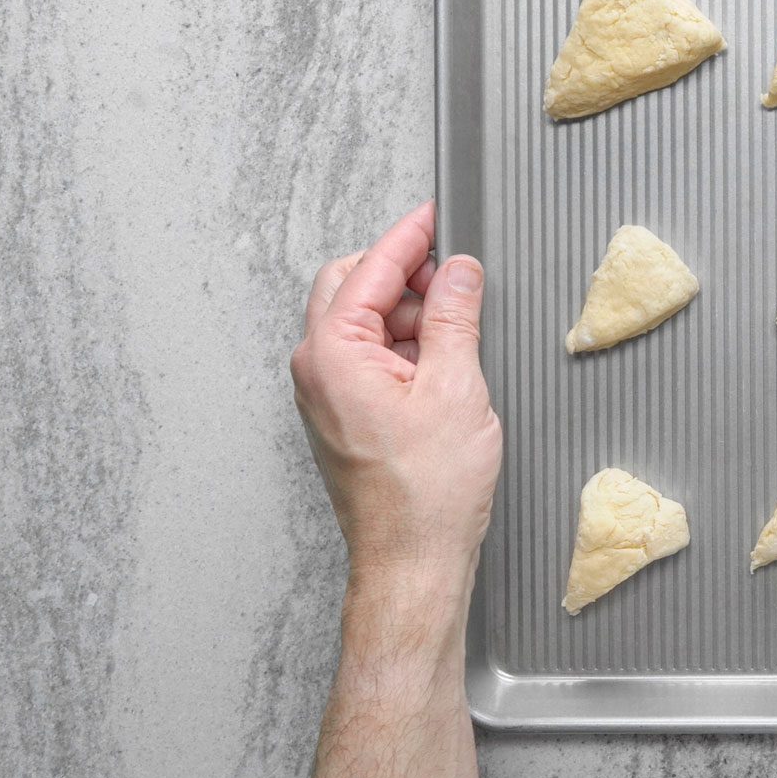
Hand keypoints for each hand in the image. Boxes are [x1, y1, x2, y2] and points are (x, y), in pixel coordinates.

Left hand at [290, 201, 501, 581]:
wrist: (413, 561)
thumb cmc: (428, 493)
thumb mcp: (457, 386)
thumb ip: (455, 316)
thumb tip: (459, 271)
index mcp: (333, 353)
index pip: (370, 270)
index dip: (409, 238)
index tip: (436, 216)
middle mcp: (317, 370)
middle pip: (352, 288)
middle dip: (404, 275)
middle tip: (455, 276)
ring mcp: (326, 395)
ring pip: (363, 324)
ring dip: (409, 315)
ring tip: (460, 333)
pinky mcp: (344, 417)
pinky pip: (369, 359)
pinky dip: (406, 348)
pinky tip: (444, 364)